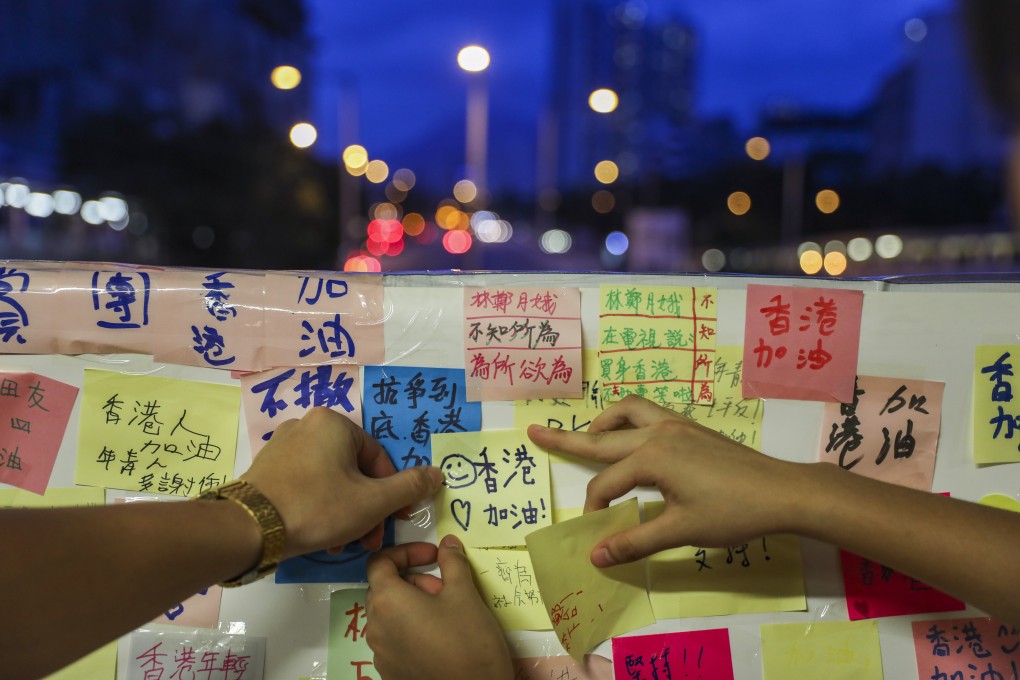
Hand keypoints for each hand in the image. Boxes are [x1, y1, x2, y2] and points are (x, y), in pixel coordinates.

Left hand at [241, 407, 443, 558]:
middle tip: (369, 538)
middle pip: (354, 469)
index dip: (392, 493)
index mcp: (335, 423)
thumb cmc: (318, 507)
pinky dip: (319, 506)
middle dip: (366, 507)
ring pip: (330, 479)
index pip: (378, 458)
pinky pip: (306, 483)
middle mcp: (307, 424)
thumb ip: (409, 487)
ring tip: (343, 543)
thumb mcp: (373, 502)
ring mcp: (283, 445)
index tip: (394, 522)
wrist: (249, 528)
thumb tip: (437, 473)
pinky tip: (320, 535)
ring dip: (345, 511)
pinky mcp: (266, 467)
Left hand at [366, 535, 512, 679]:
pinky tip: (440, 637)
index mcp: (387, 601)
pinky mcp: (390, 673)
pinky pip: (394, 639)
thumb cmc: (468, 640)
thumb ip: (452, 563)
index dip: (405, 552)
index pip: (379, 562)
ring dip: (413, 604)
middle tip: (445, 587)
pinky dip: (411, 628)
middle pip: (384, 588)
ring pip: (389, 615)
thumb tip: (447, 543)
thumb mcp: (464, 594)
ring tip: (446, 612)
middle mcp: (375, 627)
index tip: (433, 557)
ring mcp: (380, 654)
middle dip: (413, 580)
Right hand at [527, 395, 806, 566]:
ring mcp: (677, 426)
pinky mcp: (692, 429)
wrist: (782, 492)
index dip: (595, 508)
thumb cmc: (732, 512)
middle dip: (568, 437)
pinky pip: (649, 414)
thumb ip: (635, 541)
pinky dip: (629, 421)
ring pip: (628, 412)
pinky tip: (632, 439)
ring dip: (604, 421)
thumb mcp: (681, 530)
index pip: (607, 483)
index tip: (596, 532)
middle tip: (536, 432)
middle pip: (603, 436)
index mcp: (652, 458)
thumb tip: (595, 556)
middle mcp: (658, 433)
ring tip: (589, 433)